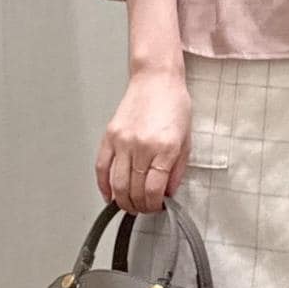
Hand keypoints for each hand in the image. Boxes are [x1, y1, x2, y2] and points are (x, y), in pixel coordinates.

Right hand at [96, 68, 191, 214]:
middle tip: (144, 208)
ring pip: (117, 184)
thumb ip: (177, 170)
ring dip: (123, 201)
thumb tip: (168, 193)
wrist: (156, 79)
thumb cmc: (174, 105)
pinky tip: (109, 194)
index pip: (153, 190)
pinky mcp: (110, 136)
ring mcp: (123, 141)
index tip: (157, 207)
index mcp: (165, 148)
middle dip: (140, 206)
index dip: (154, 205)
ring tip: (130, 205)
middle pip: (134, 190)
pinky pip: (102, 167)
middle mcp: (142, 146)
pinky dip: (104, 185)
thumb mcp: (186, 139)